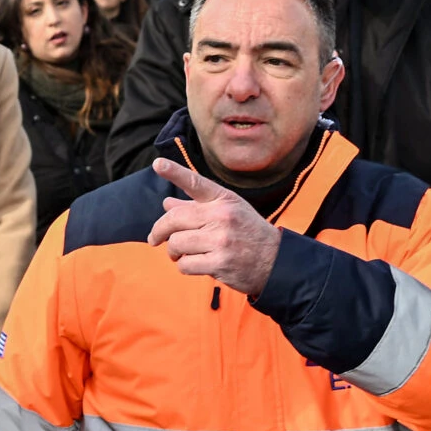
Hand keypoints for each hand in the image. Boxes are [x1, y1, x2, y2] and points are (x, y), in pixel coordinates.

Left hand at [147, 158, 281, 296]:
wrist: (275, 261)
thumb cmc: (246, 232)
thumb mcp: (227, 212)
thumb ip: (196, 207)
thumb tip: (167, 204)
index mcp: (223, 200)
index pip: (195, 183)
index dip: (175, 172)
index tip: (157, 164)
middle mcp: (222, 216)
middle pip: (174, 220)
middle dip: (158, 231)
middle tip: (155, 239)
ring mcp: (221, 240)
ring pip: (176, 243)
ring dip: (174, 252)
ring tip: (182, 253)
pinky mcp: (220, 263)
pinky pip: (185, 264)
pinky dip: (185, 266)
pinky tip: (197, 264)